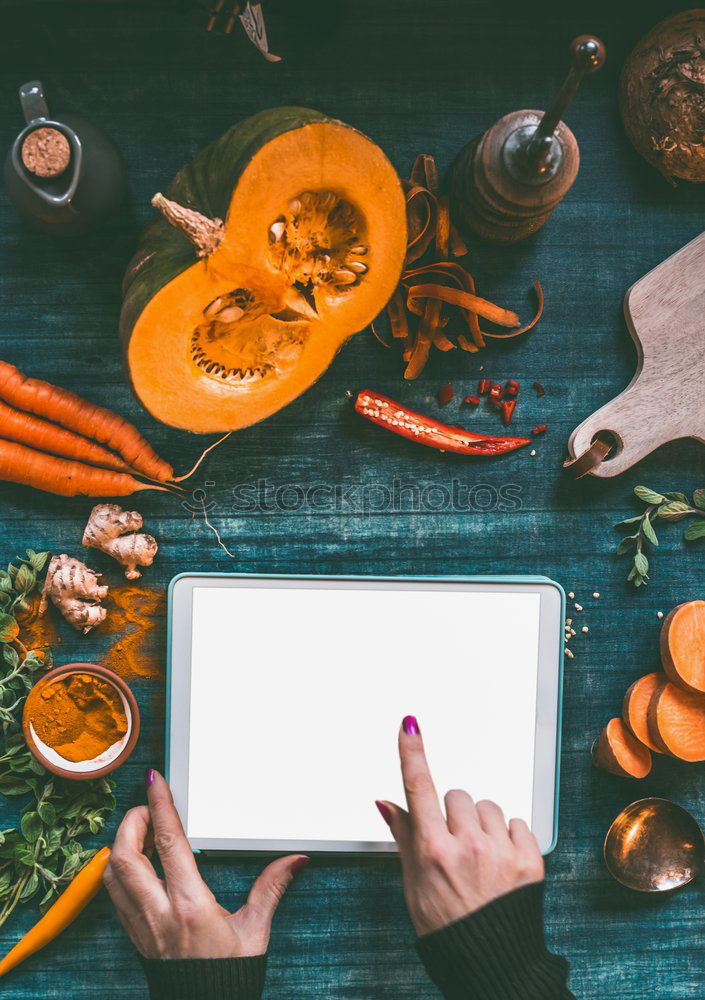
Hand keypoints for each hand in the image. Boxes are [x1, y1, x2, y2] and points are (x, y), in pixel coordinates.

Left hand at [104, 769, 307, 958]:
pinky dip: (119, 871)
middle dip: (131, 821)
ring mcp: (142, 926)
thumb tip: (294, 860)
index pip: (169, 842)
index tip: (156, 782)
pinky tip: (135, 864)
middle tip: (146, 806)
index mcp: (190, 905)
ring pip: (113, 875)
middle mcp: (159, 913)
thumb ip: (271, 889)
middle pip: (126, 855)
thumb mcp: (256, 931)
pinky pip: (115, 896)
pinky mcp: (135, 937)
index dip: (159, 806)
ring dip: (121, 845)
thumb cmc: (228, 977)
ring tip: (139, 831)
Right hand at [376, 716, 543, 936]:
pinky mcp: (530, 860)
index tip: (409, 725)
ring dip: (482, 824)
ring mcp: (500, 852)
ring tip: (480, 858)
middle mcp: (467, 847)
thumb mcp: (413, 886)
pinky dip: (509, 837)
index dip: (413, 753)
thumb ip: (404, 837)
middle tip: (454, 843)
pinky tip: (501, 862)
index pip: (418, 788)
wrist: (493, 966)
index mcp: (433, 852)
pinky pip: (516, 823)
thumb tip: (387, 803)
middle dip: (454, 813)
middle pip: (457, 795)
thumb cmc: (448, 930)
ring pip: (487, 806)